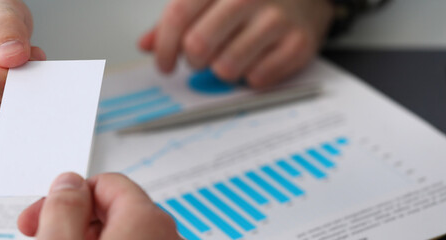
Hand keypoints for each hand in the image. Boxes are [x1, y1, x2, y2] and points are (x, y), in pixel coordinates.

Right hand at [18, 172, 180, 239]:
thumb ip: (63, 207)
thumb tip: (68, 182)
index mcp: (147, 220)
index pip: (107, 182)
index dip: (67, 197)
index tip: (40, 217)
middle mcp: (168, 236)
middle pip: (117, 210)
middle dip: (76, 221)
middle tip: (43, 236)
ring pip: (125, 234)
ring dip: (90, 238)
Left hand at [139, 0, 332, 87]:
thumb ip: (178, 19)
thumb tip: (146, 44)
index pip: (178, 15)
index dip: (165, 47)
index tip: (164, 65)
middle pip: (199, 45)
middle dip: (193, 61)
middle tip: (200, 59)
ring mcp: (276, 19)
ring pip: (227, 68)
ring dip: (222, 71)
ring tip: (231, 57)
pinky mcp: (299, 43)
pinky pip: (258, 79)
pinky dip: (251, 77)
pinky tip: (256, 61)